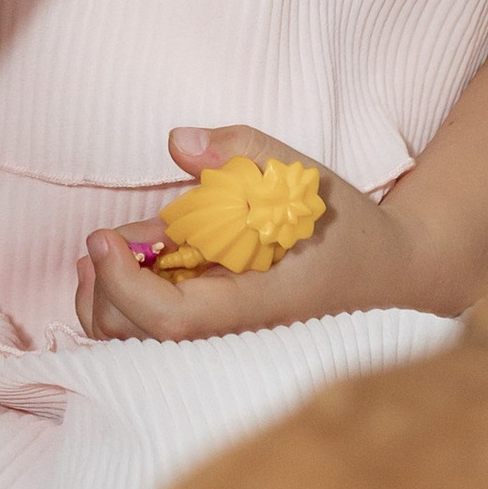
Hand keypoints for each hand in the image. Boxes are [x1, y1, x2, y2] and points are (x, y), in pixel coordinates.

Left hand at [78, 126, 447, 342]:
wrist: (387, 272)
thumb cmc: (344, 222)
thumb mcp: (303, 172)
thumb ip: (242, 150)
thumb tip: (179, 143)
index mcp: (260, 303)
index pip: (175, 319)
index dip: (126, 283)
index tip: (103, 236)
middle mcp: (235, 334)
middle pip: (143, 339)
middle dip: (106, 290)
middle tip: (100, 239)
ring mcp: (223, 339)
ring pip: (139, 345)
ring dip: (106, 300)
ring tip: (106, 251)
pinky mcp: (214, 333)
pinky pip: (153, 334)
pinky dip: (124, 301)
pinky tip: (131, 261)